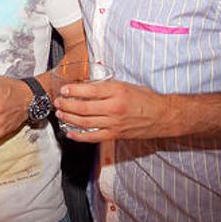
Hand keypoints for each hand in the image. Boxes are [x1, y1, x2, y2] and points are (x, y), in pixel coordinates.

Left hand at [54, 80, 181, 141]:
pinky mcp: (115, 135)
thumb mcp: (127, 85)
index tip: (64, 89)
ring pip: (85, 122)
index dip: (73, 90)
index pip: (89, 90)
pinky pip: (93, 137)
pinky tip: (70, 132)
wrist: (163, 116)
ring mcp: (114, 123)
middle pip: (83, 107)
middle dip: (67, 105)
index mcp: (117, 91)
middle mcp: (114, 107)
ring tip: (60, 114)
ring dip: (69, 118)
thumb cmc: (146, 98)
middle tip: (57, 102)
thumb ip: (107, 86)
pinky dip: (79, 136)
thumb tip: (87, 85)